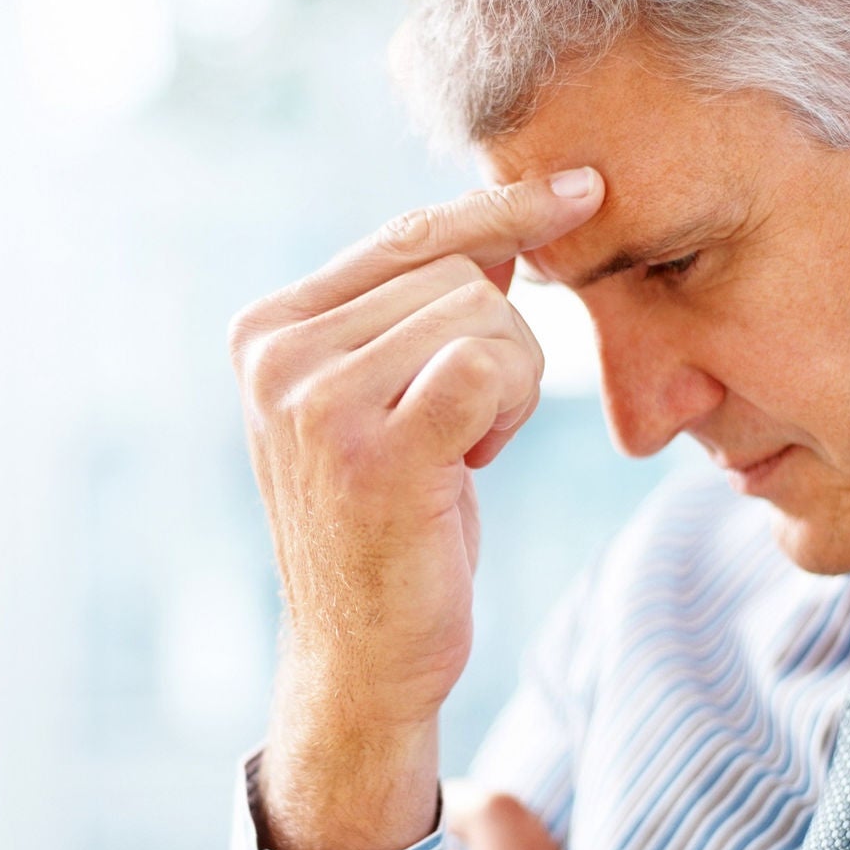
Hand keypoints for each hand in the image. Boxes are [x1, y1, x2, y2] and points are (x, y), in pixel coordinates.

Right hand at [230, 170, 603, 849]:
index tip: (583, 189)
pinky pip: (491, 366)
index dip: (499, 212)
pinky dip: (511, 409)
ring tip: (455, 458)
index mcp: (265, 330)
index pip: (406, 237)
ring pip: (485, 317)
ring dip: (509, 390)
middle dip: (498, 350)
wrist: (362, 660)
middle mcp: (276, 356)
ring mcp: (316, 401)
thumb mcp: (385, 403)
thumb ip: (416, 314)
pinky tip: (471, 464)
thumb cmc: (391, 529)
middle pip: (458, 275)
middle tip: (458, 436)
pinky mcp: (375, 450)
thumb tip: (508, 225)